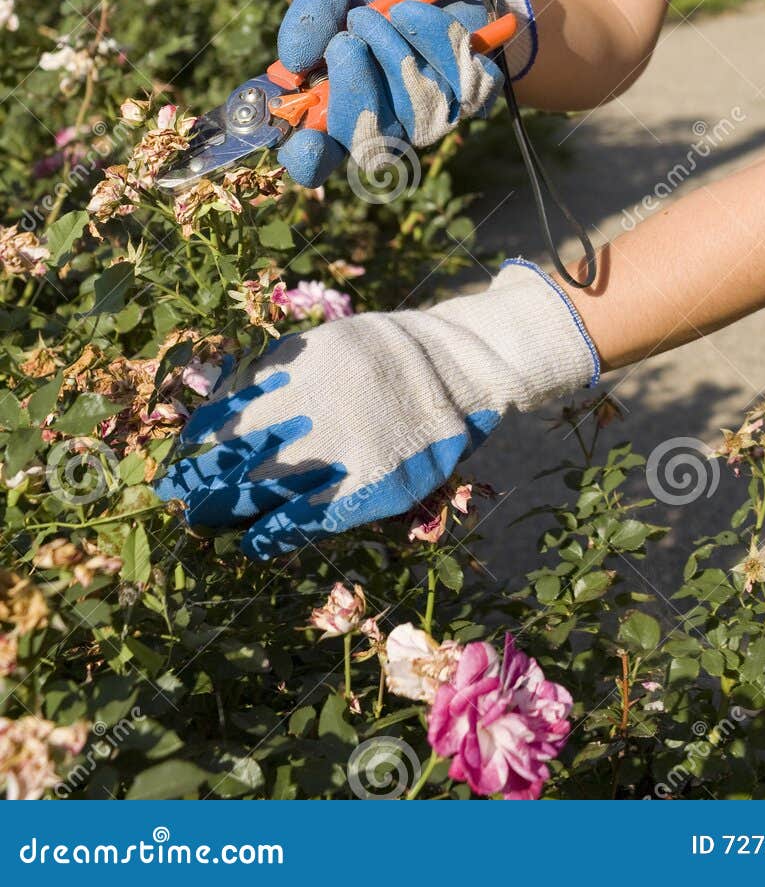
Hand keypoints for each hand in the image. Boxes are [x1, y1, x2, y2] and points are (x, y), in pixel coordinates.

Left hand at [152, 259, 597, 559]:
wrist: (466, 364)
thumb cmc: (387, 355)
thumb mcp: (328, 343)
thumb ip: (277, 371)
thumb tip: (214, 409)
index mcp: (305, 363)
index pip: (231, 410)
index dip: (198, 442)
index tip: (177, 460)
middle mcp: (321, 402)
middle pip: (241, 453)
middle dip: (202, 481)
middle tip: (175, 500)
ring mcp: (349, 445)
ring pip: (269, 487)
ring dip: (227, 509)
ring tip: (201, 521)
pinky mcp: (377, 482)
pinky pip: (315, 516)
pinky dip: (277, 532)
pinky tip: (254, 543)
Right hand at [274, 0, 537, 187]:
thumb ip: (310, 16)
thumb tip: (291, 63)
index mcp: (337, 108)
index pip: (317, 158)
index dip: (309, 158)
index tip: (306, 140)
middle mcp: (384, 124)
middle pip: (366, 142)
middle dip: (354, 88)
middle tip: (348, 41)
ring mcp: (430, 118)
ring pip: (412, 108)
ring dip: (395, 51)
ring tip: (391, 11)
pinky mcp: (471, 100)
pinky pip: (456, 81)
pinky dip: (436, 38)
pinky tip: (423, 14)